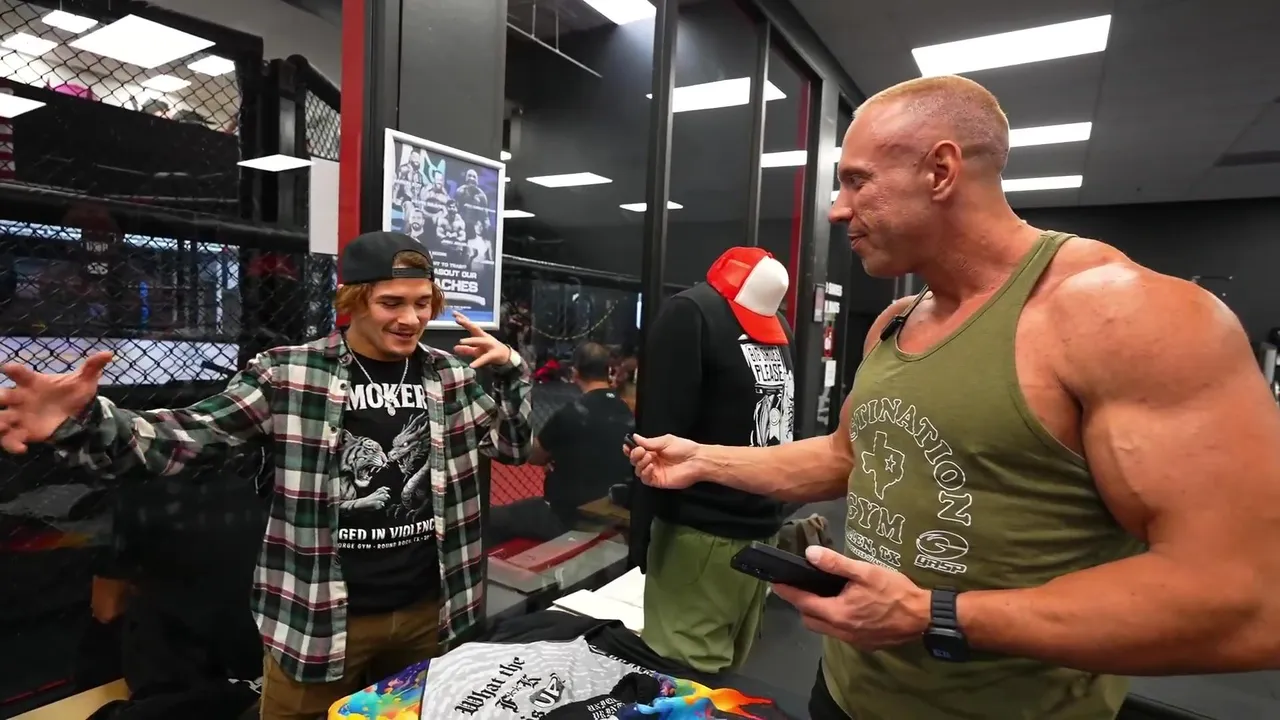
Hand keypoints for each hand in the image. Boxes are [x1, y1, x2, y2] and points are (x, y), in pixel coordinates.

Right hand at [0, 351, 111, 453]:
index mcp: (33, 382)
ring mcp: (20, 415)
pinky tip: (22, 449)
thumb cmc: (73, 394)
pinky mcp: (23, 432)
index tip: (6, 367)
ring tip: (3, 426)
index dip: (13, 370)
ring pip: (0, 418)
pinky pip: (10, 439)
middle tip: (1, 400)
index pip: (20, 374)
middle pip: (2, 395)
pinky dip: (11, 444)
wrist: (77, 416)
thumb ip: (92, 367)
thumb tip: (108, 354)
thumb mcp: (85, 382)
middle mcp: (21, 397)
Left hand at [451, 312, 511, 368]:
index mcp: (480, 335)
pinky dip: (478, 362)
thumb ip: (466, 349)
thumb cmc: (489, 351)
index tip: (454, 313)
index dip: (463, 319)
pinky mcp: (493, 354)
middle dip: (467, 323)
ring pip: (480, 341)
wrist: (506, 356)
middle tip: (458, 319)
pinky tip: (472, 365)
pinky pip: (485, 358)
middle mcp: (484, 337)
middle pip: (475, 328)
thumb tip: (455, 348)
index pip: (470, 325)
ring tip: (461, 341)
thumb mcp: (476, 351)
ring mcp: (490, 345)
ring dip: (471, 340)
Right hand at [623, 433, 702, 489]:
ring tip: (649, 457)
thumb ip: (649, 441)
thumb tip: (635, 437)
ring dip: (640, 463)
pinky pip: (645, 479)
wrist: (696, 461)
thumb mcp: (665, 441)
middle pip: (635, 461)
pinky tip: (650, 466)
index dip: (630, 449)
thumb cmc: (684, 448)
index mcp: (654, 450)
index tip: (627, 446)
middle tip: (640, 451)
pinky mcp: (658, 481)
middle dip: (634, 455)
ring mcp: (655, 472)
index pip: (637, 451)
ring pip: (638, 470)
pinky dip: (645, 472)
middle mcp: (653, 461)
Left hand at [772, 546, 931, 651]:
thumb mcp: (865, 572)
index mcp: (838, 613)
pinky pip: (840, 634)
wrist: (924, 616)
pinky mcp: (865, 644)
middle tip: (800, 588)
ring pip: (824, 629)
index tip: (775, 583)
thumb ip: (836, 564)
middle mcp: (841, 631)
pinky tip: (844, 608)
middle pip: (809, 620)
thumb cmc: (895, 591)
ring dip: (818, 615)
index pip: (803, 603)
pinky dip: (834, 622)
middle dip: (801, 605)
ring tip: (821, 596)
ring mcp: (854, 640)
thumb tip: (809, 554)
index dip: (787, 592)